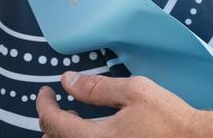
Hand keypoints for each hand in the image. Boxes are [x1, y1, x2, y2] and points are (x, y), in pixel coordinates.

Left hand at [37, 73, 205, 137]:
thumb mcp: (134, 92)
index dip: (44, 103)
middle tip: (61, 103)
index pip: (52, 123)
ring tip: (75, 118)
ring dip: (64, 135)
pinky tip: (94, 132)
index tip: (46, 90)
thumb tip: (66, 80)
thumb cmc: (168, 118)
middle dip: (51, 121)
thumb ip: (97, 88)